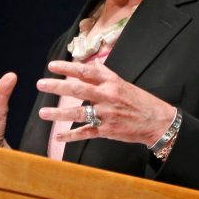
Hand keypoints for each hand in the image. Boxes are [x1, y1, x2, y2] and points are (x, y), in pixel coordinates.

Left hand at [36, 60, 174, 144]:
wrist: (157, 121)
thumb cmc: (138, 100)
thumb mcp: (123, 83)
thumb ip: (105, 74)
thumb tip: (92, 62)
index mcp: (111, 82)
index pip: (85, 72)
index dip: (67, 68)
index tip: (51, 66)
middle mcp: (107, 97)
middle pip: (78, 90)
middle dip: (57, 87)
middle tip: (41, 84)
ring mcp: (107, 115)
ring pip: (79, 114)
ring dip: (59, 114)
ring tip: (43, 113)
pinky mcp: (107, 131)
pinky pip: (86, 133)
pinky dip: (71, 136)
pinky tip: (58, 136)